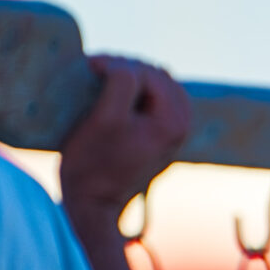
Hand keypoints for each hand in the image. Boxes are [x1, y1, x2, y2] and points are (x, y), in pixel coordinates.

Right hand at [59, 55, 191, 214]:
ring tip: (99, 81)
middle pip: (156, 74)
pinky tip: (112, 95)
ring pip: (155, 84)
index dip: (114, 65)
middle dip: (124, 69)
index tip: (86, 67)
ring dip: (129, 78)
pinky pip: (153, 99)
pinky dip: (134, 91)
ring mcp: (174, 130)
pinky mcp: (161, 136)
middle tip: (92, 71)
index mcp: (174, 119)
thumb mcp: (106, 118)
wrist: (93, 206)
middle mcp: (182, 124)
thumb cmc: (93, 163)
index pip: (146, 71)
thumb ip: (122, 82)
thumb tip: (122, 62)